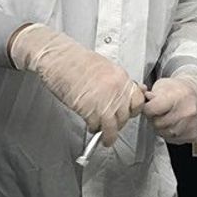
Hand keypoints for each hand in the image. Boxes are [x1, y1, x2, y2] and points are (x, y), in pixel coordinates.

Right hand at [11, 24, 144, 144]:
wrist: (57, 57)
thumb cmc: (75, 59)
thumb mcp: (104, 67)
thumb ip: (116, 82)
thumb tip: (124, 94)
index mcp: (120, 76)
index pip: (138, 100)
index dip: (133, 110)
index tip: (128, 114)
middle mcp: (116, 89)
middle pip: (126, 116)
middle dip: (119, 124)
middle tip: (113, 126)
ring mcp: (103, 100)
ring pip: (113, 126)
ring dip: (109, 135)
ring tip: (106, 138)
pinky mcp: (88, 108)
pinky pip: (96, 125)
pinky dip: (94, 129)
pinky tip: (91, 127)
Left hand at [143, 72, 196, 143]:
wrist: (196, 94)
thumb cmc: (178, 90)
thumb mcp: (162, 85)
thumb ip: (149, 93)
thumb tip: (141, 96)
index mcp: (177, 96)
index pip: (152, 109)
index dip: (147, 108)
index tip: (149, 106)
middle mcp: (187, 111)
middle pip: (157, 124)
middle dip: (154, 119)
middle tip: (159, 112)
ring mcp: (191, 124)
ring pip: (165, 134)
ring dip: (162, 128)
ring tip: (167, 117)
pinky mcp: (193, 134)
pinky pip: (174, 139)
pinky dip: (171, 133)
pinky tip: (175, 123)